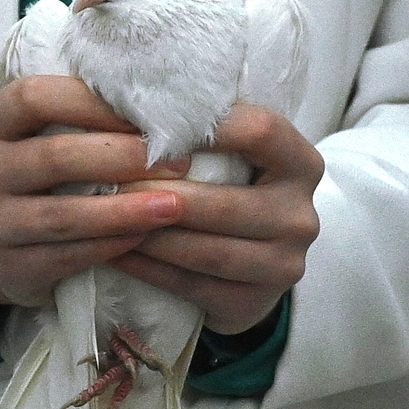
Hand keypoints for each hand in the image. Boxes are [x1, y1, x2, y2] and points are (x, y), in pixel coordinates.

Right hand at [0, 75, 190, 306]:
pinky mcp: (9, 267)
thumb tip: (159, 102)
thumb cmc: (43, 180)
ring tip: (173, 206)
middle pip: (55, 157)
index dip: (92, 103)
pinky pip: (67, 256)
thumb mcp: (44, 138)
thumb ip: (80, 116)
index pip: (34, 98)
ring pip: (63, 215)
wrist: (5, 251)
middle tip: (178, 161)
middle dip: (123, 158)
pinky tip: (146, 236)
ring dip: (125, 209)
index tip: (148, 114)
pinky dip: (112, 245)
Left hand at [110, 104, 323, 333]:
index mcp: (302, 165)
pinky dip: (148, 269)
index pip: (261, 131)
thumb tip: (135, 105)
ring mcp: (283, 265)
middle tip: (112, 183)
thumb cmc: (231, 190)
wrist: (254, 264)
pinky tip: (115, 253)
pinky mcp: (254, 303)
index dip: (209, 127)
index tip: (155, 125)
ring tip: (106, 219)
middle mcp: (301, 216)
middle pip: (225, 203)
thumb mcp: (236, 157)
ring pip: (206, 251)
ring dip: (149, 235)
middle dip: (162, 194)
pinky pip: (191, 286)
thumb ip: (207, 133)